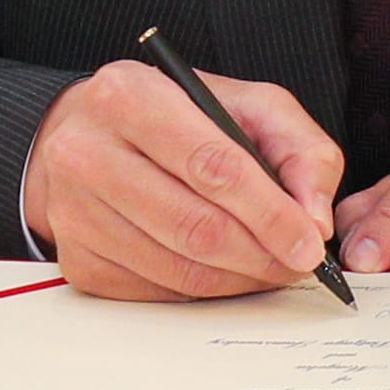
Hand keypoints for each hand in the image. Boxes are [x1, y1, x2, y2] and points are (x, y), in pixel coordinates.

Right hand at [27, 56, 345, 300]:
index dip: (270, 213)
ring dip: (238, 280)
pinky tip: (223, 272)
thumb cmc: (171, 115)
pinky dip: (203, 291)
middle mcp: (87, 152)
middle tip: (298, 264)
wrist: (85, 132)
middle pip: (195, 227)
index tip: (310, 244)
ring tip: (268, 267)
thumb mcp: (245, 103)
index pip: (213, 166)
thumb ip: (298, 148)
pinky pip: (155, 293)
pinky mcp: (76, 260)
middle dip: (261, 255)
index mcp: (129, 96)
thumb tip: (315, 220)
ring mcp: (73, 211)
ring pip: (177, 269)